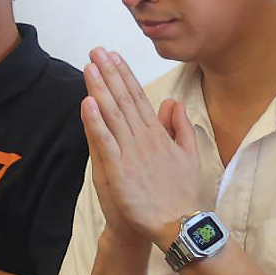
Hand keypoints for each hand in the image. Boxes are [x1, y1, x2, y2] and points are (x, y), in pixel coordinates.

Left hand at [81, 48, 198, 247]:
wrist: (178, 223)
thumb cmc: (181, 193)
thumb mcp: (189, 155)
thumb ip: (180, 127)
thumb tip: (173, 103)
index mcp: (158, 134)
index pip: (138, 98)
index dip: (124, 76)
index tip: (114, 57)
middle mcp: (144, 138)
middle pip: (124, 99)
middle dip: (109, 73)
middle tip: (95, 51)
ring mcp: (132, 153)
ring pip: (113, 114)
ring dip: (99, 88)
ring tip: (88, 66)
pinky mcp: (119, 170)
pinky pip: (105, 141)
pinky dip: (95, 121)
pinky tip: (87, 103)